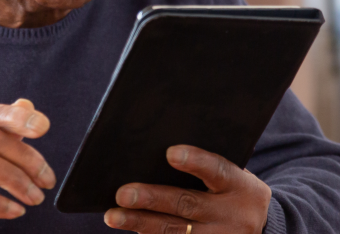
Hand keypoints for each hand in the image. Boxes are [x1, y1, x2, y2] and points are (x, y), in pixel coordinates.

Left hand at [104, 145, 270, 232]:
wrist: (263, 227)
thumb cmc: (234, 188)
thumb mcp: (234, 173)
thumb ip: (207, 164)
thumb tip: (161, 150)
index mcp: (240, 185)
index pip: (217, 170)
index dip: (195, 161)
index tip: (170, 152)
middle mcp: (232, 215)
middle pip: (187, 204)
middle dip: (152, 199)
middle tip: (123, 193)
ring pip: (176, 232)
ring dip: (141, 223)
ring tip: (114, 215)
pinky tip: (131, 228)